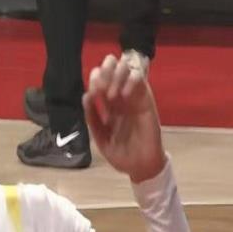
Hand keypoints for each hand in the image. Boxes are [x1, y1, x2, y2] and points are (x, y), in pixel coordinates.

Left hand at [83, 54, 166, 182]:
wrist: (139, 166)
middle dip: (103, 71)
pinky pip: (140, 78)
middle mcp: (120, 96)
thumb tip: (86, 96)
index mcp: (107, 104)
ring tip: (110, 96)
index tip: (93, 96)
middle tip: (100, 90)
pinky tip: (123, 96)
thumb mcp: (100, 137)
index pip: (99, 77)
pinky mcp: (146, 100)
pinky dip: (129, 81)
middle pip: (112, 65)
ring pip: (125, 67)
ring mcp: (133, 96)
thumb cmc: (120, 153)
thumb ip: (91, 117)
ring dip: (115, 76)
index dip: (94, 79)